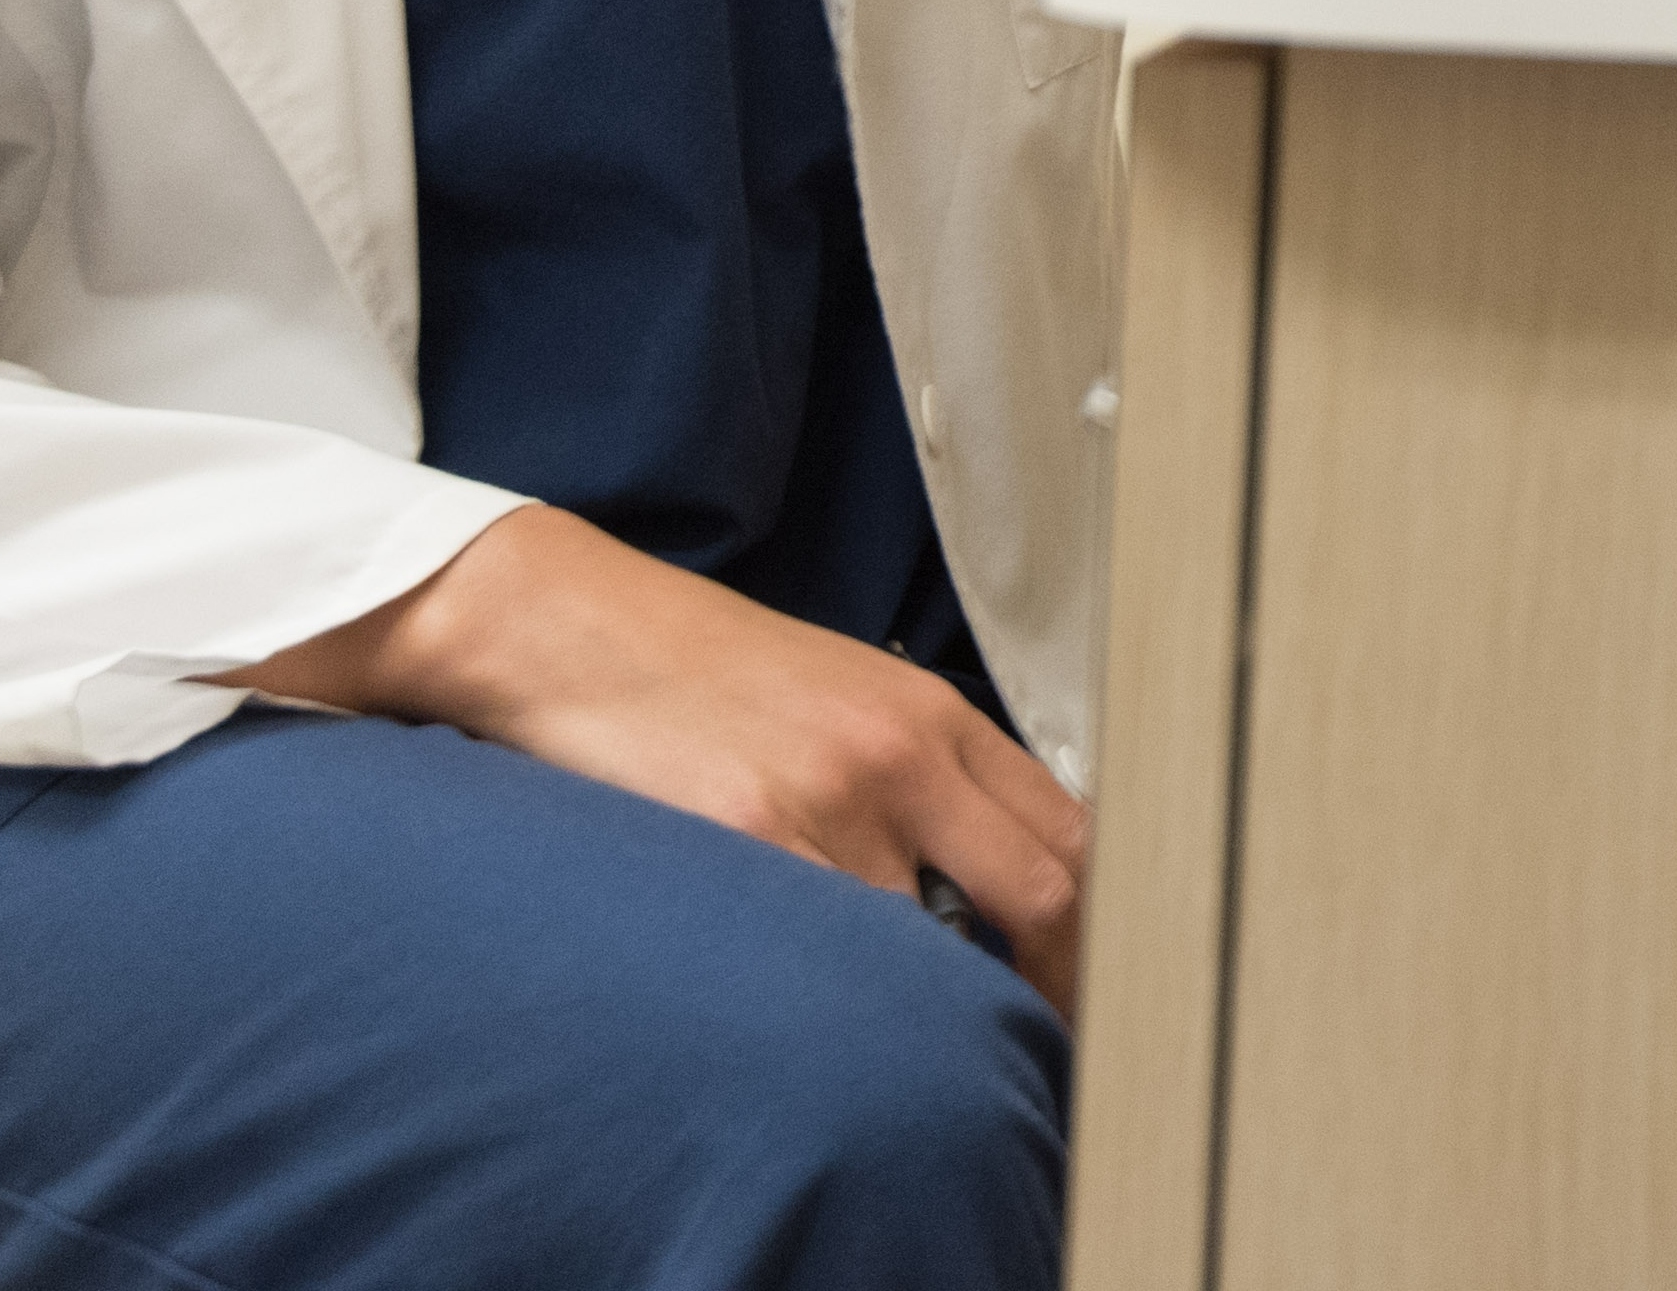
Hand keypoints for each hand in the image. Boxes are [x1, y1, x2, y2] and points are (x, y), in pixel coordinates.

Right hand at [226, 505, 1087, 1019]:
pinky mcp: (756, 838)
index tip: (1095, 992)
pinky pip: (837, 953)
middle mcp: (903, 752)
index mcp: (933, 714)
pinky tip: (823, 1005)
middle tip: (1050, 1047)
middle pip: (1046, 890)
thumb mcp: (842, 698)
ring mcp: (836, 798)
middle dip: (1061, 984)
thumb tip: (991, 883)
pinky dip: (845, 998)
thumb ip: (922, 778)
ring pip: (937, 946)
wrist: (575, 629)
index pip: (1072, 831)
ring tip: (915, 1038)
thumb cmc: (701, 673)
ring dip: (935, 1005)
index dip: (1100, 931)